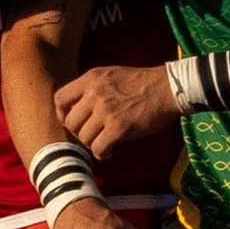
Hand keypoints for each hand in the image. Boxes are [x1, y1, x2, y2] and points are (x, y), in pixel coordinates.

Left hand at [58, 63, 174, 159]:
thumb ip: (94, 87)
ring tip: (104, 143)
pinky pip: (99, 148)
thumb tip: (79, 108)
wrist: (169, 89)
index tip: (75, 121)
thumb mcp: (112, 75)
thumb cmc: (144, 83)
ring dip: (93, 144)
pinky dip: (103, 153)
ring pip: (84, 137)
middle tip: (93, 135)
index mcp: (91, 79)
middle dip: (80, 133)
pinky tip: (111, 151)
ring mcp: (106, 110)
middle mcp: (94, 93)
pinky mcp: (119, 127)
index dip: (63, 114)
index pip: (60, 99)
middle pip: (70, 122)